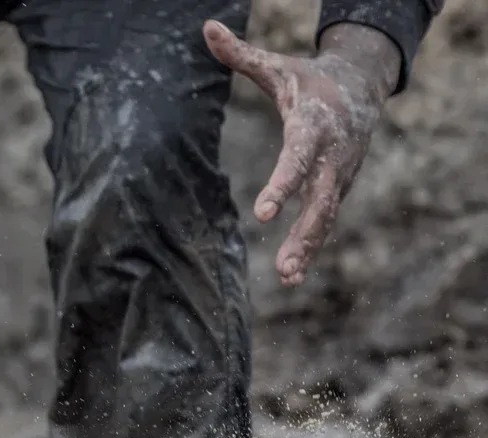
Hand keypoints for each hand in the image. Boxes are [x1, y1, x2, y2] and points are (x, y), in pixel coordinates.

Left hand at [204, 20, 399, 287]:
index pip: (298, 158)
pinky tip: (293, 273)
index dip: (283, 185)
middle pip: (320, 199)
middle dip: (304, 232)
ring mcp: (340, 175)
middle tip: (283, 263)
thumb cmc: (308, 80)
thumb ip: (240, 55)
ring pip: (326, 216)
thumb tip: (206, 29)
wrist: (362, 85)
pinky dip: (313, 246)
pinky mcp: (339, 187)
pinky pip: (326, 220)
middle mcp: (332, 155)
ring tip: (287, 276)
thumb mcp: (277, 67)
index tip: (263, 211)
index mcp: (315, 125)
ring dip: (308, 247)